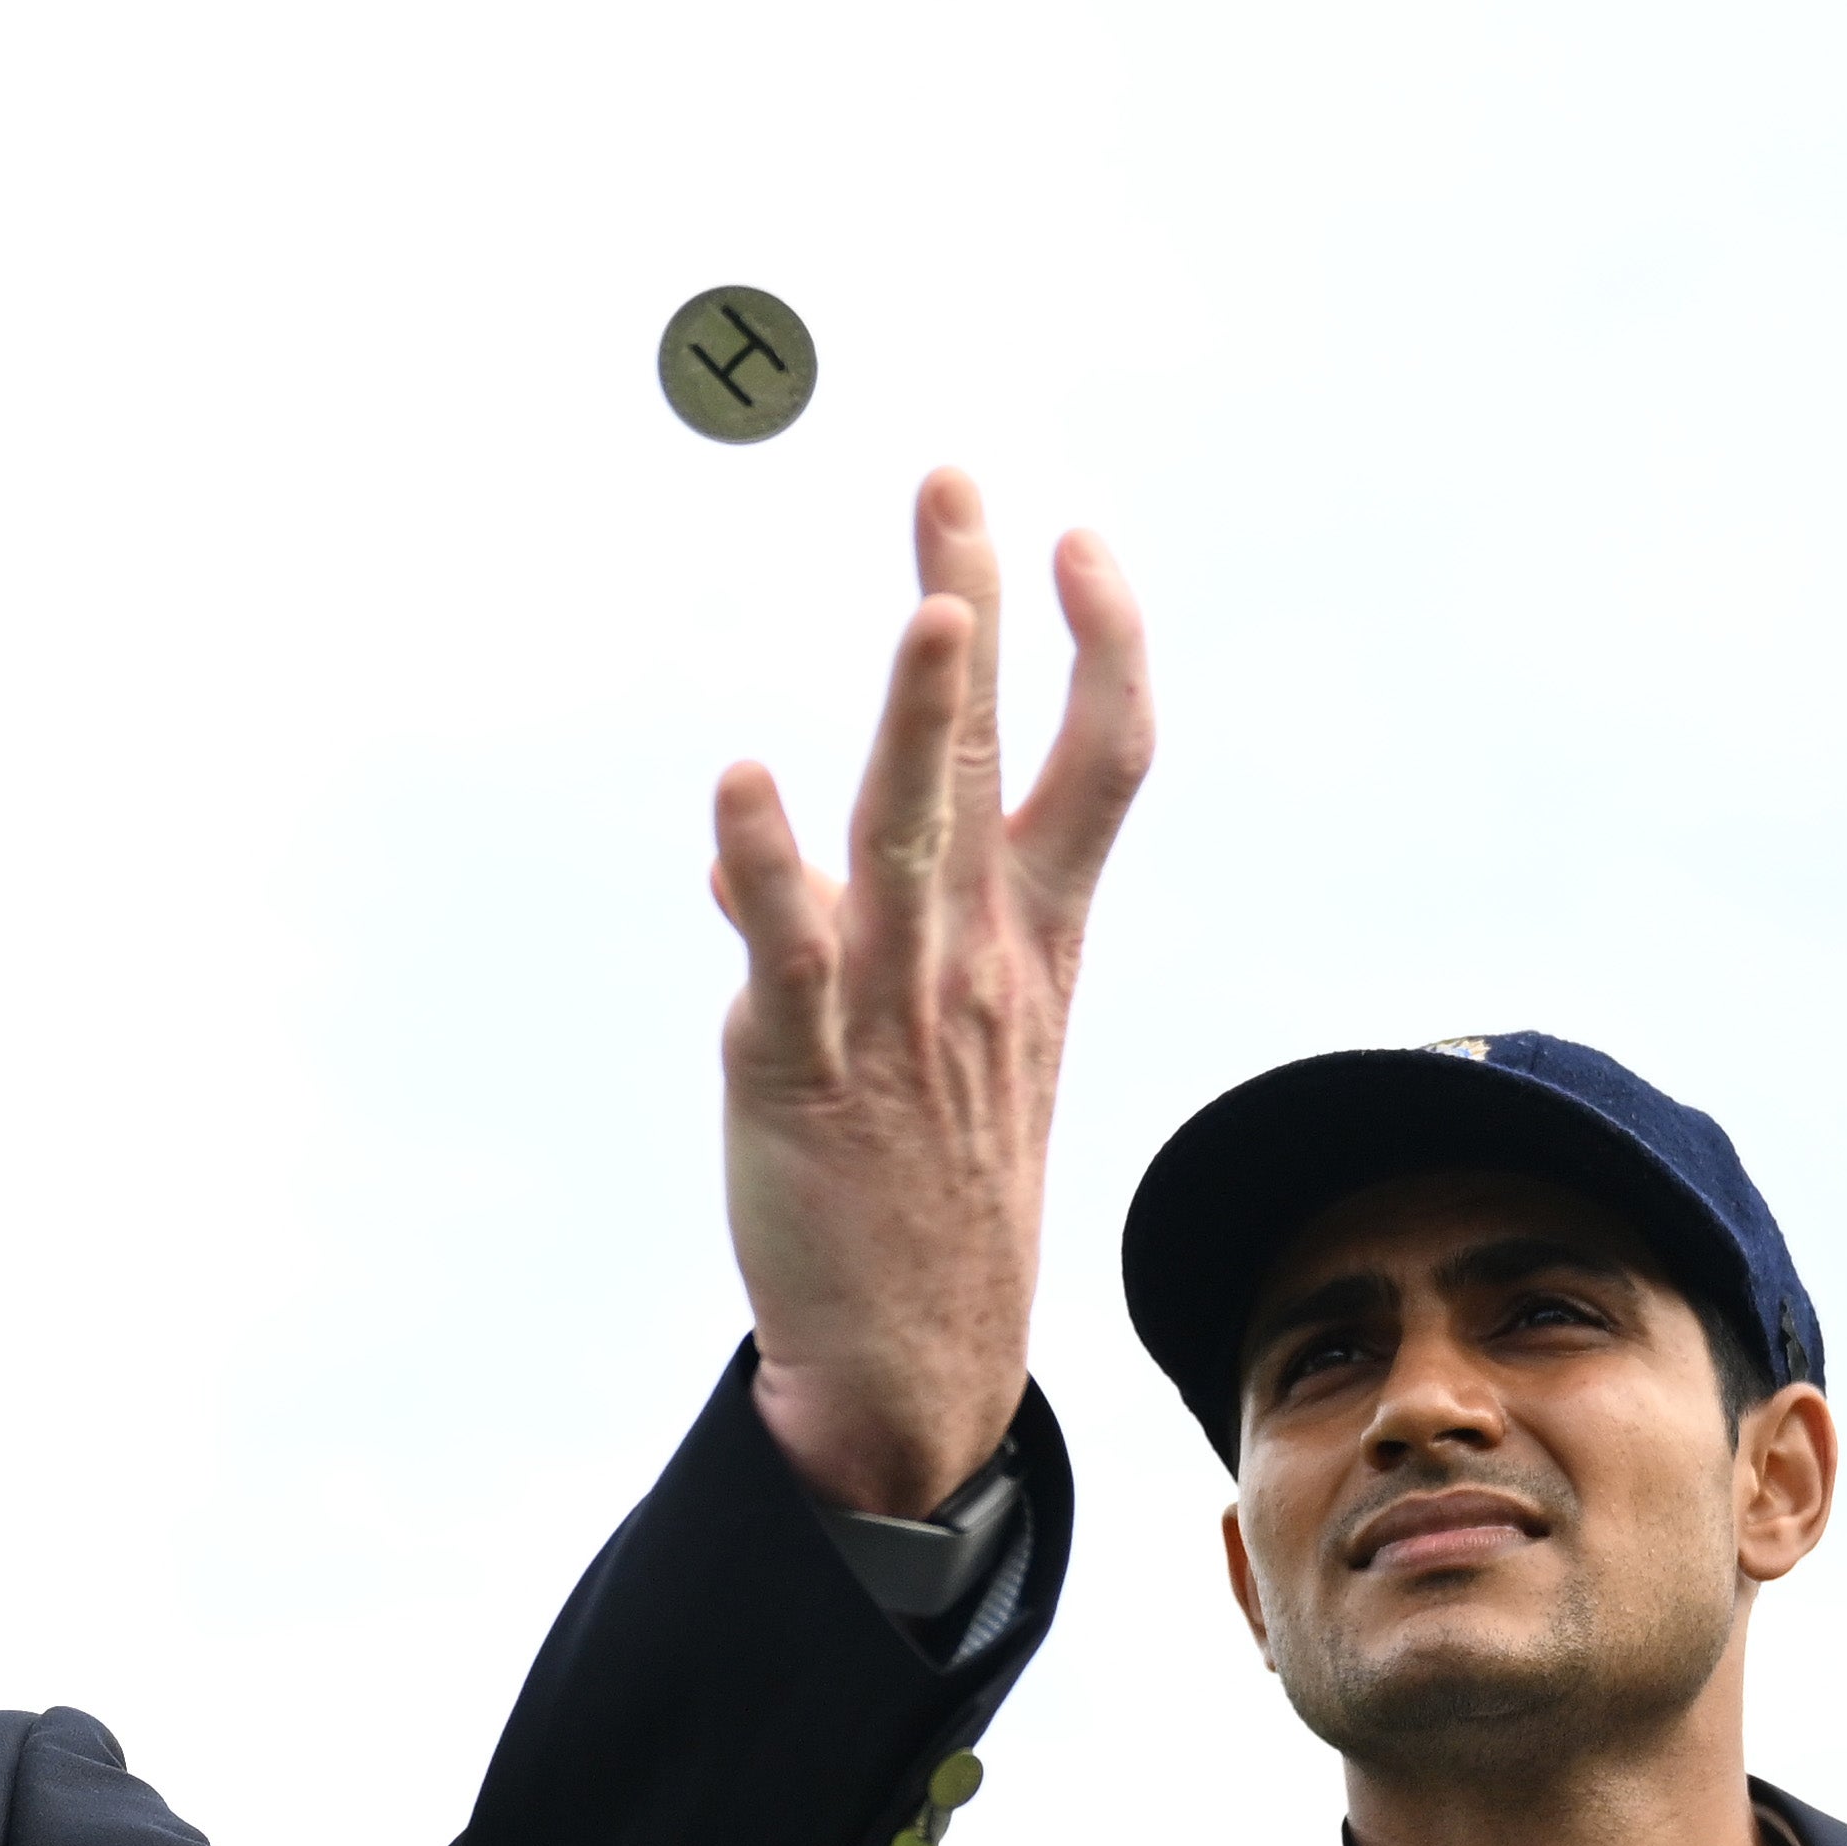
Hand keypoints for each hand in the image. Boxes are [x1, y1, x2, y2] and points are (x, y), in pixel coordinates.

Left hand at [714, 469, 1155, 1517]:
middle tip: (950, 482)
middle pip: (989, 756)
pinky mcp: (801, 1070)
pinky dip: (765, 867)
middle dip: (974, 610)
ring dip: (922, 721)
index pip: (1103, 762)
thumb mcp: (933, 1044)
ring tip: (936, 609)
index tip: (1077, 537)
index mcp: (1036, 943)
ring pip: (912, 835)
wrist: (917, 1363)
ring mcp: (895, 1012)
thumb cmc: (924, 1190)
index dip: (1105, 644)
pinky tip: (741, 787)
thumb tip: (746, 855)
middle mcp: (978, 959)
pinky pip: (789, 954)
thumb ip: (847, 931)